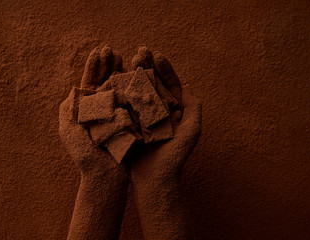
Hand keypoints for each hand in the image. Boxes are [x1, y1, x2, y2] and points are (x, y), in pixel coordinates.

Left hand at [59, 45, 124, 176]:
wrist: (105, 174)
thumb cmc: (83, 154)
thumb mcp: (67, 129)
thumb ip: (68, 107)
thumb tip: (75, 87)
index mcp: (86, 108)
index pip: (90, 82)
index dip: (93, 67)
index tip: (98, 51)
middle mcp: (103, 108)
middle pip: (105, 81)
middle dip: (108, 65)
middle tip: (111, 49)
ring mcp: (118, 113)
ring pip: (119, 87)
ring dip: (120, 70)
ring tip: (122, 55)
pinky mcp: (131, 120)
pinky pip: (133, 100)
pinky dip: (133, 86)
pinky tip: (135, 73)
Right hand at [130, 46, 201, 183]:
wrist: (154, 179)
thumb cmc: (175, 156)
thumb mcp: (192, 130)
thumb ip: (193, 107)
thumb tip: (187, 86)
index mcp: (173, 110)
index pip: (169, 84)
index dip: (164, 68)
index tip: (157, 54)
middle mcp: (156, 110)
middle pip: (152, 83)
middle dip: (147, 66)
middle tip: (140, 50)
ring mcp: (141, 116)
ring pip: (137, 91)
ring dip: (133, 74)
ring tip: (128, 58)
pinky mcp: (128, 124)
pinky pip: (124, 104)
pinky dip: (120, 90)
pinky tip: (116, 76)